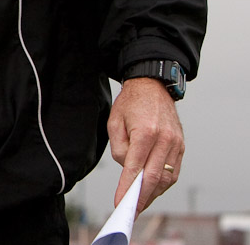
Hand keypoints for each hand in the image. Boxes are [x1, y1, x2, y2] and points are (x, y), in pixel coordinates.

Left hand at [107, 77, 183, 213]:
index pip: (135, 168)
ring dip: (153, 194)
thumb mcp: (114, 122)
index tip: (120, 202)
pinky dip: (163, 184)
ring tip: (140, 203)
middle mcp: (164, 140)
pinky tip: (152, 190)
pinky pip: (173, 172)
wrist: (153, 87)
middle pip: (154, 178)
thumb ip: (118, 148)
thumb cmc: (131, 103)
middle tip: (130, 210)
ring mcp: (176, 144)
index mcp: (146, 132)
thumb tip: (126, 170)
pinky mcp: (181, 146)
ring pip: (167, 178)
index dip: (127, 188)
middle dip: (141, 198)